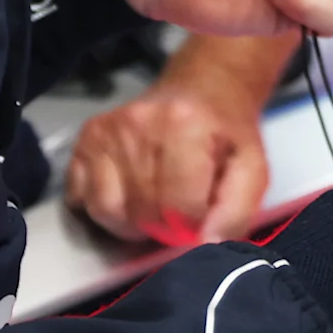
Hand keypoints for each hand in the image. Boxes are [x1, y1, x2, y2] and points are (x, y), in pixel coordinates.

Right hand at [68, 57, 274, 247]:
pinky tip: (127, 192)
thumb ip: (237, 210)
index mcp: (184, 125)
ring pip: (106, 210)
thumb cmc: (226, 134)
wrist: (203, 90)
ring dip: (131, 221)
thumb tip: (206, 243)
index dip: (191, 226)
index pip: (177, 207)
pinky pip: (81, 197)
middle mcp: (139, 124)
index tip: (199, 220)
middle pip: (140, 212)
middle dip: (162, 226)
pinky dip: (103, 206)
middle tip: (178, 211)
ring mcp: (107, 131)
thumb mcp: (252, 169)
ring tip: (153, 204)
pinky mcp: (86, 139)